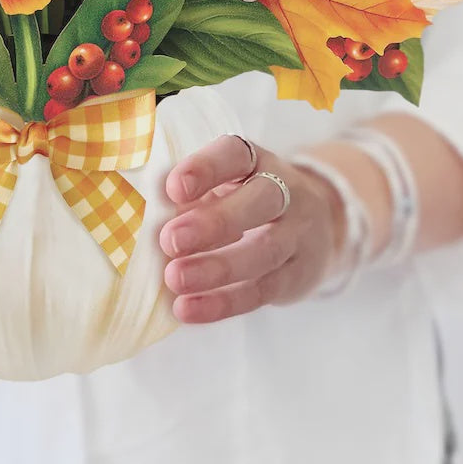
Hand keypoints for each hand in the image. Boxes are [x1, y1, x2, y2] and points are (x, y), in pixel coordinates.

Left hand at [160, 134, 343, 323]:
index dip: (205, 168)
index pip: (236, 154)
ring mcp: (297, 235)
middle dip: (214, 222)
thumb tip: (144, 214)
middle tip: (170, 240)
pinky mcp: (297, 276)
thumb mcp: (226, 183)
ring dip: (216, 268)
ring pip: (264, 251)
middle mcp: (286, 191)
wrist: (318, 224)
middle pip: (260, 200)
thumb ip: (193, 194)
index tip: (172, 188)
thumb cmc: (245, 199)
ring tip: (175, 278)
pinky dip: (223, 303)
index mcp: (257, 160)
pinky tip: (188, 309)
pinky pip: (262, 291)